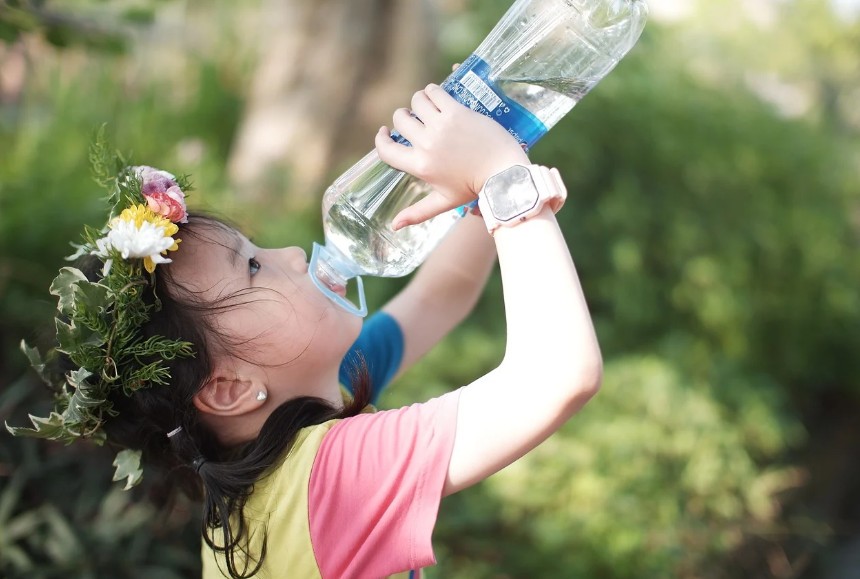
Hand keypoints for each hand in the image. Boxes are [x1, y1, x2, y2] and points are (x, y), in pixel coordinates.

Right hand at [375, 83, 529, 229]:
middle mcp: (427, 145)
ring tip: (427, 106)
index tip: (384, 132)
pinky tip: (436, 96)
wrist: (503, 173)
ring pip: (415, 101)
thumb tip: (393, 226)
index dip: (380, 139)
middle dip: (403, 117)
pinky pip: (434, 92)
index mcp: (421, 166)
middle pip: (400, 120)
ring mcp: (441, 127)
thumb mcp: (443, 202)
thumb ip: (417, 213)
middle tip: (415, 119)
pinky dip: (432, 91)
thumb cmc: (474, 188)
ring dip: (418, 102)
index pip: (386, 149)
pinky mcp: (457, 112)